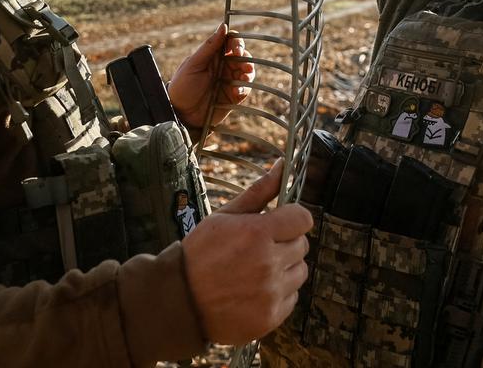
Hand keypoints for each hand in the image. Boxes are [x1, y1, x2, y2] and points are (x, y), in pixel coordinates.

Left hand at [168, 24, 252, 130]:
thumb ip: (209, 46)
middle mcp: (224, 66)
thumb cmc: (182, 86)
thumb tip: (223, 26)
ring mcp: (230, 81)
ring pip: (248, 70)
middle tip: (242, 62)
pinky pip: (246, 89)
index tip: (236, 49)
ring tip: (243, 76)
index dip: (236, 42)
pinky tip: (236, 91)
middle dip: (245, 57)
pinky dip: (244, 88)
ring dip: (248, 71)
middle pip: (243, 54)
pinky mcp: (234, 96)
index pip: (230, 41)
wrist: (180, 114)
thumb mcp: (193, 64)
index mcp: (213, 55)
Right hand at [182, 161, 312, 344]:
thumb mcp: (225, 216)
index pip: (303, 219)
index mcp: (257, 233)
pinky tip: (255, 290)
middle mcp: (268, 263)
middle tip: (260, 248)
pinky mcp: (271, 317)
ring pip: (300, 272)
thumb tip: (282, 165)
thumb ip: (259, 191)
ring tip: (257, 270)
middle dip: (285, 243)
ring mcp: (271, 293)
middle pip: (302, 245)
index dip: (292, 218)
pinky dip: (279, 293)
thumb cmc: (201, 254)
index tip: (280, 223)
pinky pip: (292, 297)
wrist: (180, 300)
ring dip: (285, 268)